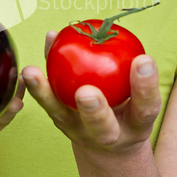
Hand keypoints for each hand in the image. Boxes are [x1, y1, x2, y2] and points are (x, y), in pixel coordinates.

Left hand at [21, 32, 160, 152]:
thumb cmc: (129, 108)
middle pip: (102, 128)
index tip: (144, 59)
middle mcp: (109, 136)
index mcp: (137, 126)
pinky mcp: (61, 125)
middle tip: (86, 93)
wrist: (111, 146)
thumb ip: (131, 72)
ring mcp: (81, 133)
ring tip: (31, 72)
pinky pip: (47, 102)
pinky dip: (38, 83)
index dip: (146, 85)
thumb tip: (110, 30)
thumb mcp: (139, 98)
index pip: (146, 108)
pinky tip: (29, 66)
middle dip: (94, 111)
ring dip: (45, 93)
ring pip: (61, 116)